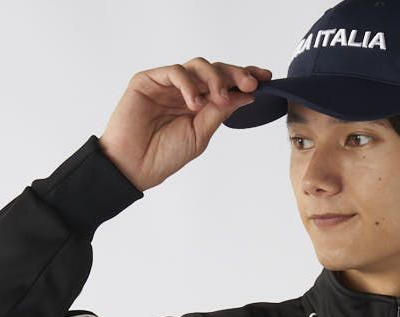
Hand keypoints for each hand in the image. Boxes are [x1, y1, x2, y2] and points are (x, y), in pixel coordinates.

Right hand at [97, 58, 272, 191]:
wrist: (133, 167)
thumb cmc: (162, 156)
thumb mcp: (200, 135)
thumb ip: (219, 113)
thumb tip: (245, 95)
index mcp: (197, 105)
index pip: (224, 84)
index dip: (243, 77)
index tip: (265, 79)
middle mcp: (184, 91)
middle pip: (214, 70)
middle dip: (235, 74)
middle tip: (251, 83)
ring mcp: (166, 84)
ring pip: (197, 66)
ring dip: (214, 78)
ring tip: (220, 98)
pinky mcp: (148, 81)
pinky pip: (174, 71)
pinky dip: (188, 84)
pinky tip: (194, 102)